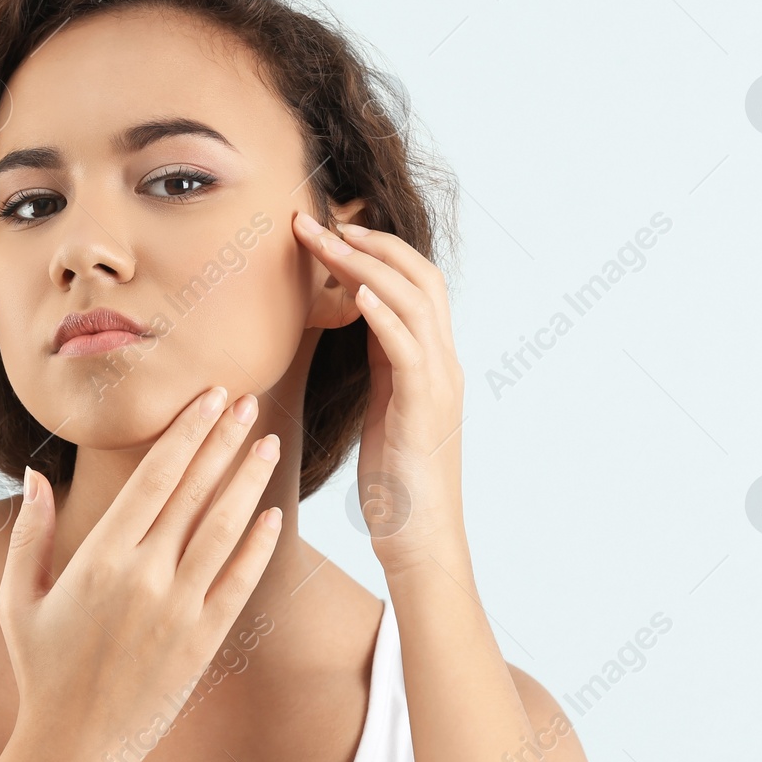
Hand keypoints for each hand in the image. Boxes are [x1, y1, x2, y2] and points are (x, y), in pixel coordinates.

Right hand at [0, 386, 282, 761]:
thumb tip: (37, 473)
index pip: (155, 477)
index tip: (208, 398)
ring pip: (225, 529)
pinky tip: (274, 514)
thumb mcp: (18, 599)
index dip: (186, 433)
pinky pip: (239, 582)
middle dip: (223, 441)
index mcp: (100, 557)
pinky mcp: (203, 640)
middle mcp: (145, 576)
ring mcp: (179, 609)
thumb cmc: (42, 668)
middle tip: (247, 400)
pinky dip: (260, 546)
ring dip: (249, 481)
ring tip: (268, 443)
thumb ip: (30, 532)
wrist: (75, 745)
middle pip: (196, 492)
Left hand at [292, 210, 466, 574]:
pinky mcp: (425, 410)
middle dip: (369, 243)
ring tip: (327, 241)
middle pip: (420, 277)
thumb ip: (381, 363)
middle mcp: (443, 363)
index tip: (327, 230)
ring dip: (368, 266)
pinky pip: (409, 350)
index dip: (374, 250)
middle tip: (318, 220)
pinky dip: (385, 317)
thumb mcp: (385, 407)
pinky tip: (356, 295)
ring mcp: (439, 384)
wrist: (420, 540)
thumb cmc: (397, 481)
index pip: (413, 283)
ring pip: (415, 302)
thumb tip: (360, 321)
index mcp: (431, 361)